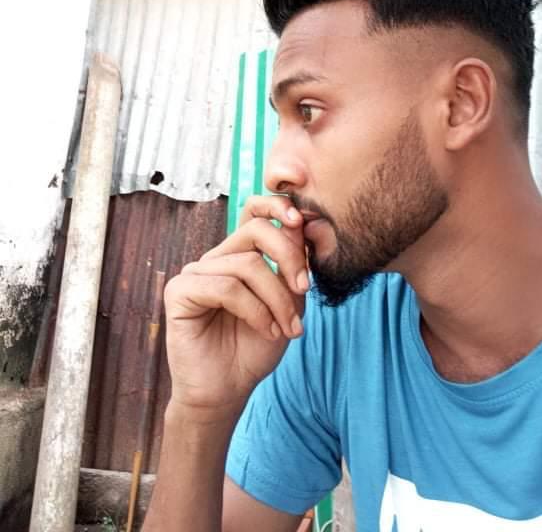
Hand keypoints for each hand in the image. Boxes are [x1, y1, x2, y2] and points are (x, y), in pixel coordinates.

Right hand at [163, 195, 308, 418]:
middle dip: (288, 256)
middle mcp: (216, 258)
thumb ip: (294, 266)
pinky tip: (266, 330)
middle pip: (256, 230)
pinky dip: (255, 310)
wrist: (228, 391)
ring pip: (248, 264)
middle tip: (305, 288)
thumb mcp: (288, 302)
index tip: (302, 220)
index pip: (254, 211)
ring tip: (288, 327)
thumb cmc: (256, 348)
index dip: (278, 206)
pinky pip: (227, 288)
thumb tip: (306, 225)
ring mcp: (195, 273)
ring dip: (277, 298)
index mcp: (239, 254)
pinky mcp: (179, 292)